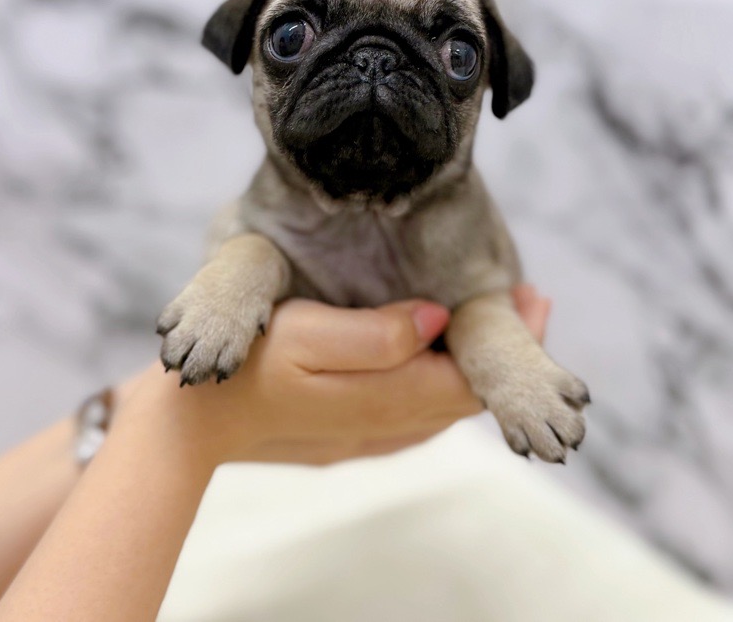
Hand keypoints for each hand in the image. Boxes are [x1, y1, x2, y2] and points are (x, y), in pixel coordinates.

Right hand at [143, 283, 551, 466]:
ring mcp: (374, 436)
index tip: (536, 297)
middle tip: (530, 300)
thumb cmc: (246, 368)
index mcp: (386, 400)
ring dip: (476, 361)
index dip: (513, 339)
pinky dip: (444, 377)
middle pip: (467, 392)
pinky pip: (418, 409)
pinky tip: (440, 348)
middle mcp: (391, 426)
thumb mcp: (303, 336)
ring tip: (495, 317)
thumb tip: (438, 319)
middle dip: (506, 348)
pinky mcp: (357, 434)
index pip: (473, 377)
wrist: (196, 424)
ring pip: (445, 402)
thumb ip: (376, 334)